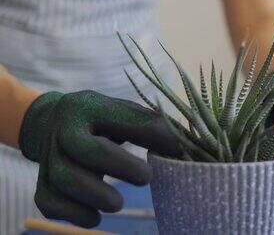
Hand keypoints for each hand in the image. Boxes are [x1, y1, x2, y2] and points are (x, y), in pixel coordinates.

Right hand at [19, 91, 178, 227]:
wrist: (50, 123)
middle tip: (146, 177)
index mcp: (87, 107)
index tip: (175, 149)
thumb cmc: (100, 120)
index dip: (151, 135)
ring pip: (65, 181)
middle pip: (88, 151)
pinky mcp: (42, 183)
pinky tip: (95, 216)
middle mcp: (63, 131)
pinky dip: (75, 215)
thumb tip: (182, 149)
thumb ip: (150, 125)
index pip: (121, 120)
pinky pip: (50, 203)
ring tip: (117, 203)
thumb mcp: (121, 111)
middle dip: (122, 167)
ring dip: (97, 197)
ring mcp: (49, 158)